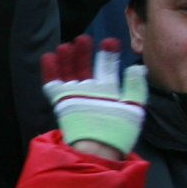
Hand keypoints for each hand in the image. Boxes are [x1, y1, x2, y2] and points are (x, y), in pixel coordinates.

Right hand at [39, 36, 147, 161]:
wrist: (98, 149)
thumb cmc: (117, 131)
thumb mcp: (133, 108)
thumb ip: (135, 87)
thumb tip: (137, 66)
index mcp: (108, 92)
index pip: (107, 67)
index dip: (109, 53)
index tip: (110, 41)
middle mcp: (90, 92)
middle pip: (85, 67)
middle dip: (84, 52)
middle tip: (84, 38)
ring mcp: (75, 97)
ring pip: (69, 72)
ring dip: (68, 58)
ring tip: (67, 45)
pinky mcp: (62, 103)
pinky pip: (53, 85)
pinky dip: (50, 71)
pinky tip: (49, 57)